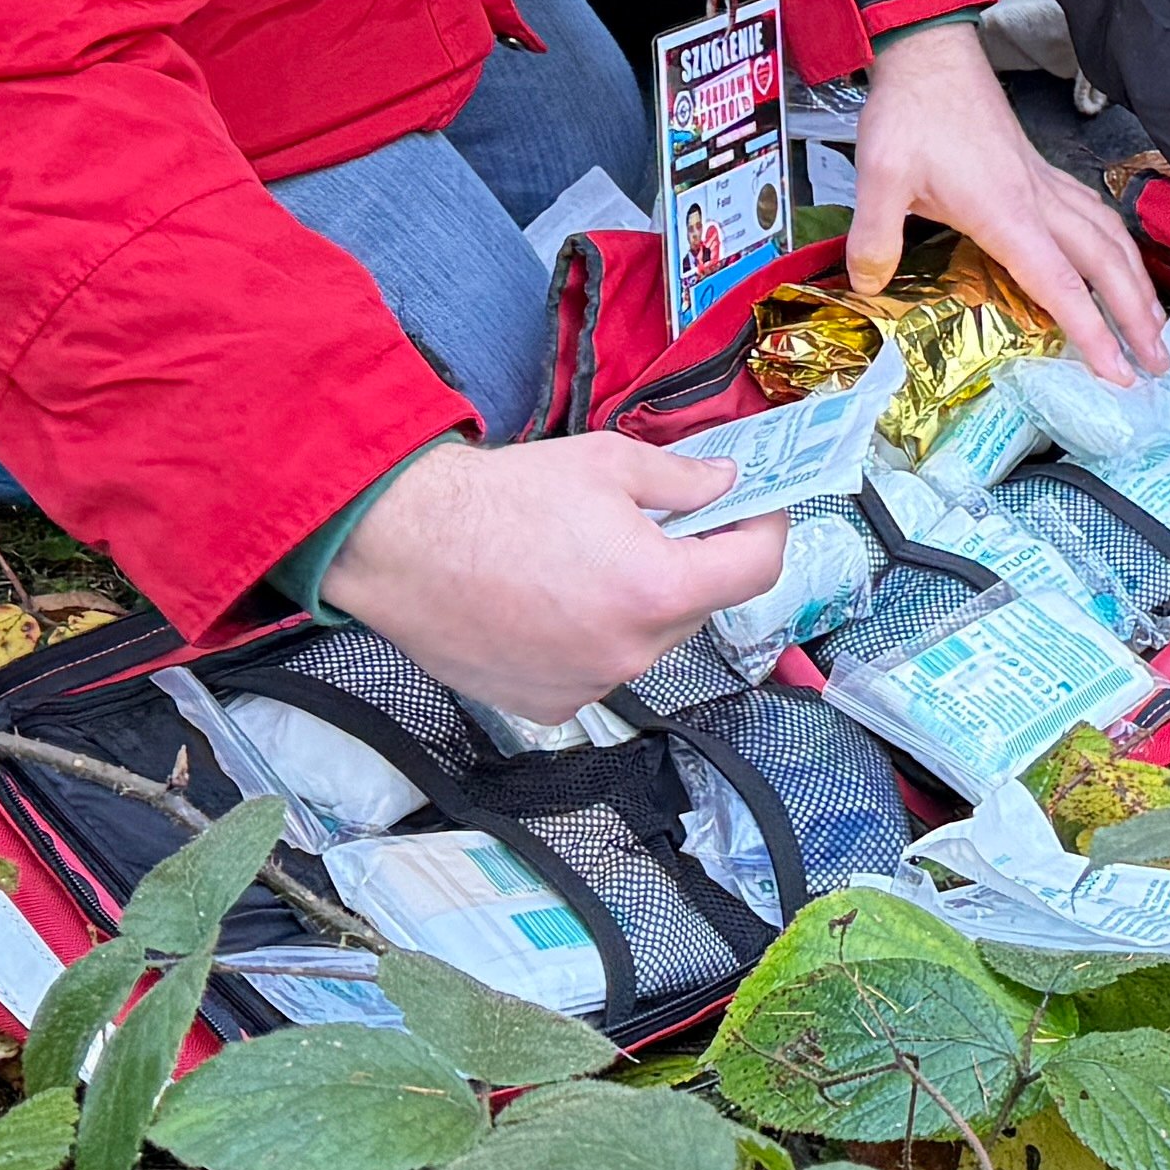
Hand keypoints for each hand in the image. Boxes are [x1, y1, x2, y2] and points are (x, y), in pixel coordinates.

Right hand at [317, 433, 795, 723]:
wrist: (404, 546)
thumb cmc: (499, 501)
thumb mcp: (606, 464)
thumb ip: (681, 479)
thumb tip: (723, 485)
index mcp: (656, 589)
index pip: (754, 571)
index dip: (765, 531)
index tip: (755, 511)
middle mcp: (630, 651)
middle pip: (697, 607)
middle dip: (692, 563)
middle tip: (664, 522)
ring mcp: (589, 685)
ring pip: (646, 641)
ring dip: (639, 604)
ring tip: (590, 560)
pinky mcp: (548, 705)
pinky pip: (597, 669)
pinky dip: (592, 637)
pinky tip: (553, 600)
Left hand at [847, 18, 1165, 380]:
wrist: (930, 55)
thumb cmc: (912, 110)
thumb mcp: (880, 175)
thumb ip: (876, 237)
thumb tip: (870, 286)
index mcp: (1007, 211)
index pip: (1060, 284)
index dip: (1093, 331)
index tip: (1119, 372)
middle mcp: (1039, 200)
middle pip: (1106, 263)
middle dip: (1137, 315)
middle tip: (1158, 361)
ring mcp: (1045, 182)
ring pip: (1110, 235)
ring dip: (1137, 280)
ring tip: (1153, 320)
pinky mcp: (1041, 170)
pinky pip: (1095, 212)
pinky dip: (1117, 243)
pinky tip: (1118, 255)